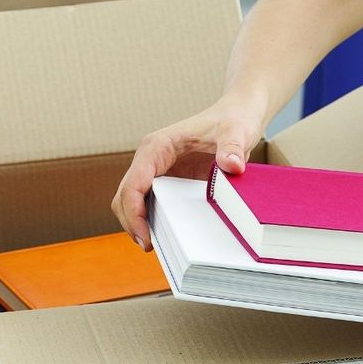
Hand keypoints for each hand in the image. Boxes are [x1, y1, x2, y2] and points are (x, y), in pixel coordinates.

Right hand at [111, 96, 265, 250]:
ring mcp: (156, 171)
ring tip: (156, 246)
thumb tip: (232, 166)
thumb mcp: (237, 132)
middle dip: (131, 222)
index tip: (145, 237)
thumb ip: (232, 147)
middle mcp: (151, 159)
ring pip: (132, 201)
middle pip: (125, 195)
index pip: (133, 182)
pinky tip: (167, 236)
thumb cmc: (233, 121)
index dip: (134, 212)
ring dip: (138, 223)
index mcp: (158, 146)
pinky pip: (149, 203)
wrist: (236, 116)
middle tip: (149, 247)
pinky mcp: (166, 180)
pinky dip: (151, 220)